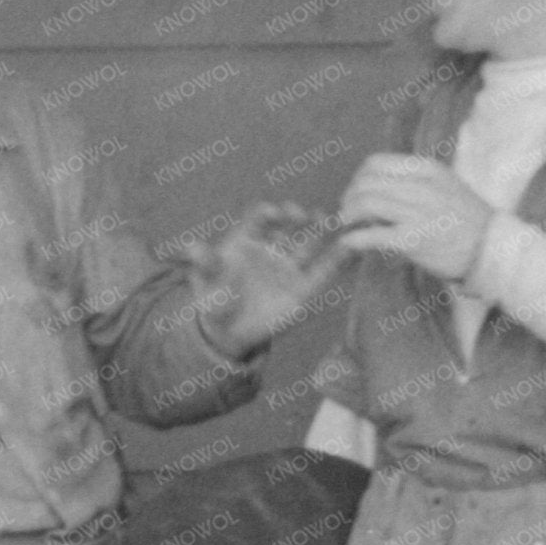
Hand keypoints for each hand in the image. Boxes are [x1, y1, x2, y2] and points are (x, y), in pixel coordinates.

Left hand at [191, 198, 341, 353]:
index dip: (268, 214)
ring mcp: (290, 266)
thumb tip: (191, 247)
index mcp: (247, 239)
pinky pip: (324, 271)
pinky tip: (354, 248)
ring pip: (310, 244)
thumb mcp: (205, 283)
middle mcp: (273, 247)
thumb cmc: (215, 299)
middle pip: (289, 227)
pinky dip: (339, 260)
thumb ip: (204, 264)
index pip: (260, 220)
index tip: (274, 213)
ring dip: (323, 232)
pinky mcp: (305, 288)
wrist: (230, 331)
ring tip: (337, 221)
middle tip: (307, 214)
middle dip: (299, 218)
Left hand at [337, 151, 496, 284]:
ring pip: (365, 203)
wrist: (495, 250)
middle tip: (347, 212)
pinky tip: (349, 242)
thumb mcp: (447, 185)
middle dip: (349, 197)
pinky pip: (370, 235)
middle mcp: (421, 187)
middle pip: (366, 182)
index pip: (376, 163)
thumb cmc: (470, 221)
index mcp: (428, 170)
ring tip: (348, 225)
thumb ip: (416, 182)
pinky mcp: (412, 240)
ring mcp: (417, 213)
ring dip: (348, 214)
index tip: (357, 191)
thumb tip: (377, 188)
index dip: (358, 177)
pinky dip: (353, 238)